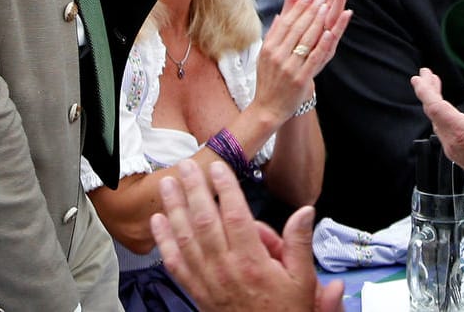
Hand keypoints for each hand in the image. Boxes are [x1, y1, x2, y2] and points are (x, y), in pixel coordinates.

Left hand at [150, 159, 339, 311]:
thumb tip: (304, 211)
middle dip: (195, 190)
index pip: (236, 217)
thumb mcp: (304, 279)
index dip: (226, 189)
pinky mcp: (196, 291)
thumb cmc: (285, 311)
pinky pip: (176, 264)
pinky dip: (164, 241)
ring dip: (175, 209)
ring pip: (186, 239)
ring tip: (169, 184)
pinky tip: (158, 221)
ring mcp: (208, 281)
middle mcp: (226, 270)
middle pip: (205, 222)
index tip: (219, 167)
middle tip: (187, 165)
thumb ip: (300, 243)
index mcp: (253, 263)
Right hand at [257, 0, 350, 120]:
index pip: (286, 22)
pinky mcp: (300, 79)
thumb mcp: (266, 55)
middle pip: (297, 28)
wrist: (267, 108)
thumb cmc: (268, 80)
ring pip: (306, 40)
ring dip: (318, 22)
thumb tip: (279, 15)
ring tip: (328, 8)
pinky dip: (321, 44)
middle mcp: (277, 55)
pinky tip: (329, 32)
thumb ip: (274, 35)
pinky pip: (313, 58)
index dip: (299, 7)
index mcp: (269, 47)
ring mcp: (289, 67)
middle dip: (311, 10)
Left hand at [411, 68, 463, 178]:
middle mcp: (452, 144)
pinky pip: (444, 130)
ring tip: (435, 84)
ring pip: (438, 122)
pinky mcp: (460, 156)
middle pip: (433, 113)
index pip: (435, 108)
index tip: (418, 77)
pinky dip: (442, 114)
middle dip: (428, 91)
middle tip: (425, 74)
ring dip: (435, 102)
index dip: (426, 90)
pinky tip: (448, 109)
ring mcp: (454, 152)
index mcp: (460, 134)